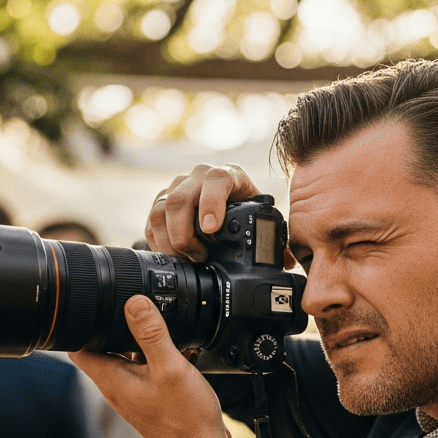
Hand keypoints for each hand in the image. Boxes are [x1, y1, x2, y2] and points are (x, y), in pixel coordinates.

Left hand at [71, 296, 236, 437]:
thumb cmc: (185, 419)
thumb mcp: (170, 368)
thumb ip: (152, 334)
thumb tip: (134, 303)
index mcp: (112, 379)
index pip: (77, 347)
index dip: (80, 323)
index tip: (92, 303)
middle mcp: (117, 387)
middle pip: (102, 348)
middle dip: (114, 325)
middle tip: (130, 305)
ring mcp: (133, 393)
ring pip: (127, 356)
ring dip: (139, 339)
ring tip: (159, 323)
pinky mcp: (151, 397)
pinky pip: (147, 368)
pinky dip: (157, 354)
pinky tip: (179, 348)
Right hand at [146, 163, 261, 261]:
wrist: (227, 205)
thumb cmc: (246, 213)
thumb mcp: (260, 218)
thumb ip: (270, 235)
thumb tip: (286, 261)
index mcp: (228, 176)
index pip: (216, 179)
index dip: (211, 203)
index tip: (211, 229)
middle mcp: (199, 177)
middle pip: (180, 198)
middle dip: (184, 234)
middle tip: (198, 256)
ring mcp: (177, 187)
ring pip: (161, 210)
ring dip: (171, 241)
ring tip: (188, 259)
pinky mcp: (161, 202)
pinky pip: (151, 222)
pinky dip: (159, 243)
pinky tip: (174, 256)